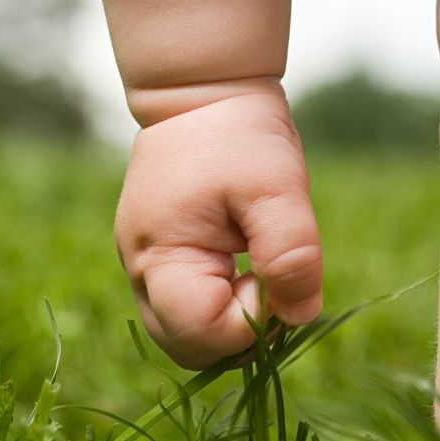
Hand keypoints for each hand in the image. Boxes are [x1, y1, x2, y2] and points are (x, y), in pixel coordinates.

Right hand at [116, 88, 322, 368]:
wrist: (201, 91)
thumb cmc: (238, 134)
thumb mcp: (277, 188)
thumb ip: (291, 255)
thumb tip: (300, 317)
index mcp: (159, 258)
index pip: (202, 335)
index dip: (251, 322)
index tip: (272, 274)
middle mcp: (139, 274)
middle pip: (189, 349)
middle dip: (239, 333)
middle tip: (266, 278)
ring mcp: (143, 272)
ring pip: (188, 337)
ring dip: (232, 322)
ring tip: (255, 271)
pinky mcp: (158, 265)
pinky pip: (188, 311)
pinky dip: (222, 305)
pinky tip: (243, 267)